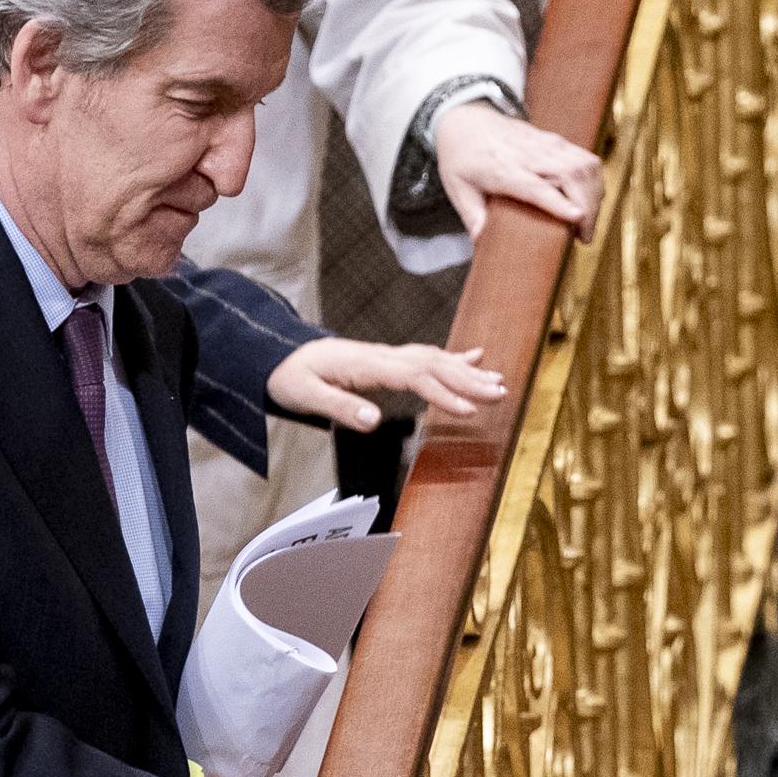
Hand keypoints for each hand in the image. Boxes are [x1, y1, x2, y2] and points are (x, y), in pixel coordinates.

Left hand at [265, 334, 504, 434]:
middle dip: (469, 380)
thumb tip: (372, 421)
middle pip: (434, 364)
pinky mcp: (388, 359)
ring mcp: (387, 355)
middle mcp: (383, 355)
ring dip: (468, 371)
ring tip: (498, 383)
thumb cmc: (289, 377)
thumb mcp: (305, 395)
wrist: (278, 355)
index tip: (468, 410)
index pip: (414, 376)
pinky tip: (477, 358)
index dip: (443, 392)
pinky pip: (427, 356)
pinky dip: (454, 358)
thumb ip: (339, 406)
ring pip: (436, 358)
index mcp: (366, 364)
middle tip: (500, 395)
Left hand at [431, 101, 600, 238]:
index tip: (578, 218)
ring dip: (594, 195)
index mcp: (502, 168)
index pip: (536, 185)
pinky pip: (586, 158)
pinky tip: (590, 199)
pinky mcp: (556, 141)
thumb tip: (481, 242)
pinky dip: (595, 181)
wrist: (467, 119)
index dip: (559, 202)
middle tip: (584, 237)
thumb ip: (472, 215)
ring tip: (589, 221)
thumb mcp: (457, 188)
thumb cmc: (462, 157)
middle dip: (587, 207)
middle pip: (570, 175)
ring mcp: (546, 144)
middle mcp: (528, 154)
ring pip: (584, 165)